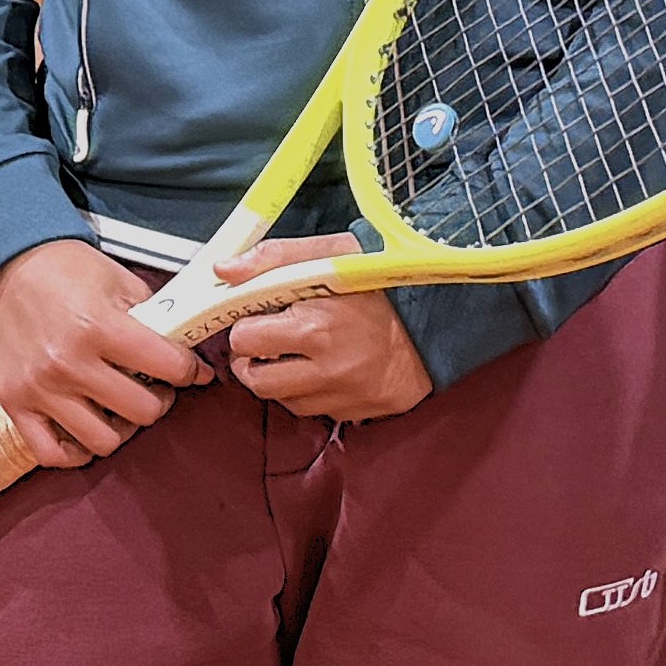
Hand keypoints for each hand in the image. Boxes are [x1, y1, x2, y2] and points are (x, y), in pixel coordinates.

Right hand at [0, 239, 216, 466]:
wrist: (1, 267)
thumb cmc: (59, 270)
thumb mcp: (116, 279)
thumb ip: (152, 315)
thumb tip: (182, 346)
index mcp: (98, 326)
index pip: (168, 367)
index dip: (190, 370)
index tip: (191, 371)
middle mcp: (68, 363)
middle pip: (142, 411)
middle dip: (159, 399)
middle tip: (156, 387)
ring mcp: (40, 388)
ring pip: (103, 440)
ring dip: (121, 427)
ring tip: (121, 408)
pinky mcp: (15, 404)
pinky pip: (53, 453)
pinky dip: (76, 451)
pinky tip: (87, 429)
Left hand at [210, 232, 431, 423]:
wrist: (442, 318)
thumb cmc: (384, 282)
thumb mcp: (333, 254)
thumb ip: (273, 258)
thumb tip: (223, 271)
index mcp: (316, 327)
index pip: (245, 339)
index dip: (245, 325)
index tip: (259, 316)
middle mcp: (328, 369)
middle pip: (256, 380)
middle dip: (252, 359)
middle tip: (266, 340)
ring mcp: (344, 395)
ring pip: (281, 399)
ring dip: (279, 376)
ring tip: (298, 351)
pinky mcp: (357, 411)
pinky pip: (312, 410)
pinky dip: (307, 391)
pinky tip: (322, 366)